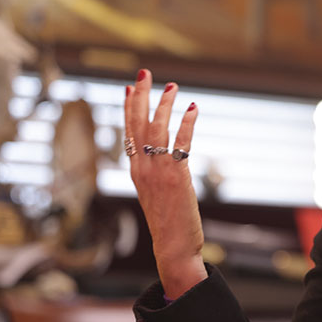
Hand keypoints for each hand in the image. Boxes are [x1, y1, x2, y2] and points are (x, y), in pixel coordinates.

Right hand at [125, 68, 206, 297]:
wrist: (172, 247)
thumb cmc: (167, 222)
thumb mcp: (154, 193)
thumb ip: (154, 173)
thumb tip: (162, 155)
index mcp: (135, 172)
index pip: (128, 132)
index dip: (128, 108)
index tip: (129, 87)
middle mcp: (142, 169)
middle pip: (137, 124)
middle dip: (140, 96)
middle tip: (144, 74)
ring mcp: (158, 172)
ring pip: (157, 129)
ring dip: (164, 105)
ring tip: (173, 87)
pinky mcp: (176, 177)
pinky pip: (180, 143)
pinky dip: (187, 124)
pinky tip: (193, 109)